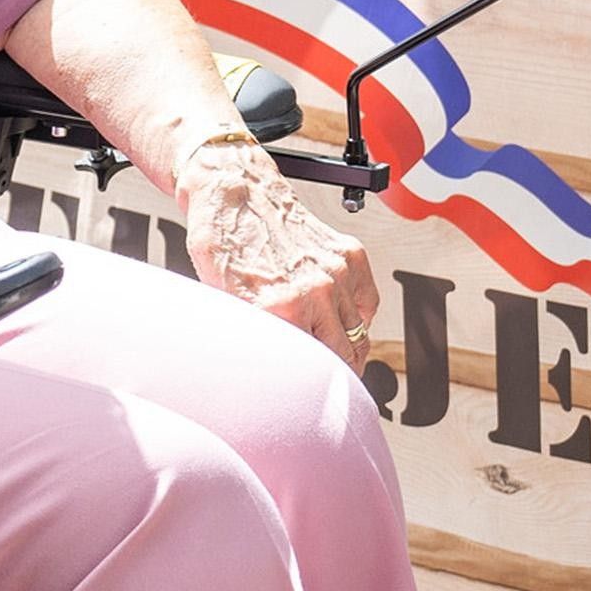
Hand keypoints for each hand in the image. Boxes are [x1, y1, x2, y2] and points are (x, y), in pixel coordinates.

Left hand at [174, 141, 379, 372]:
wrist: (234, 192)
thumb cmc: (222, 244)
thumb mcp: (223, 303)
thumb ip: (254, 339)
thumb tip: (267, 371)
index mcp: (282, 308)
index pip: (311, 368)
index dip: (309, 389)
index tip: (308, 399)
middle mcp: (316, 291)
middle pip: (343, 357)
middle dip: (336, 377)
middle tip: (328, 389)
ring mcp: (338, 272)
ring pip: (358, 334)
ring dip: (349, 350)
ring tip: (335, 361)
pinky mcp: (350, 256)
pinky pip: (368, 302)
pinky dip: (359, 318)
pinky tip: (343, 324)